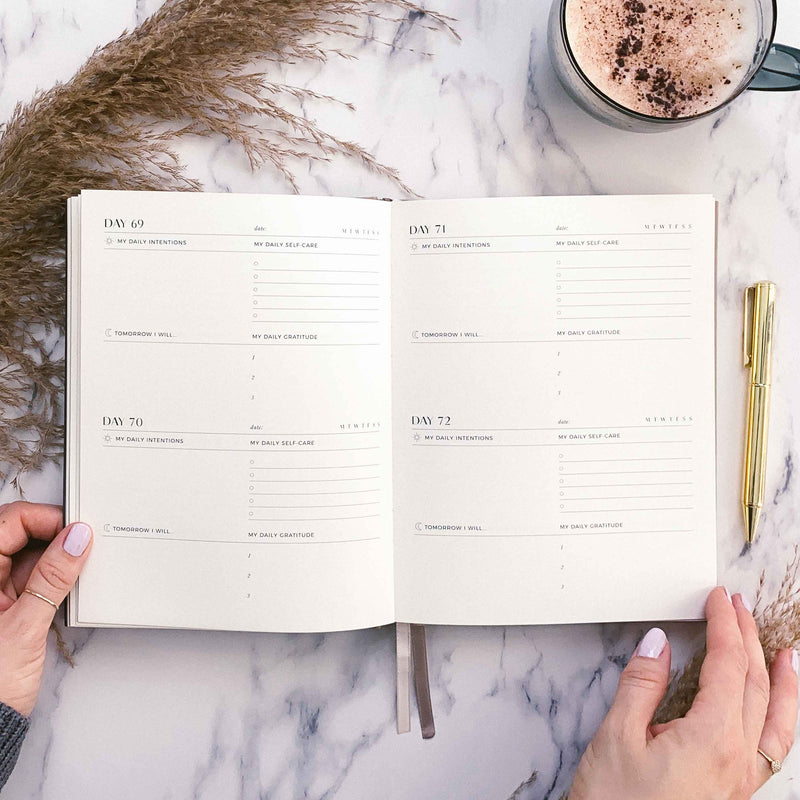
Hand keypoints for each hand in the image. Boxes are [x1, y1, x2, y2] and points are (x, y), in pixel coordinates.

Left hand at [0, 502, 91, 715]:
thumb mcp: (24, 627)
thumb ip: (52, 578)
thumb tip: (77, 538)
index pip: (9, 521)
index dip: (45, 519)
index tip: (75, 530)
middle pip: (20, 534)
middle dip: (55, 536)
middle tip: (84, 545)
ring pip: (30, 555)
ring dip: (57, 559)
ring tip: (79, 571)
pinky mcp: (8, 606)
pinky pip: (35, 578)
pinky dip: (55, 579)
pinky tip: (70, 587)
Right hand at [570, 586, 798, 799]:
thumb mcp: (617, 737)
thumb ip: (642, 685)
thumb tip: (658, 643)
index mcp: (712, 739)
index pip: (728, 665)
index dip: (724, 625)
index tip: (718, 599)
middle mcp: (737, 760)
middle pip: (756, 685)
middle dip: (749, 639)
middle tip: (738, 607)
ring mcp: (741, 782)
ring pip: (777, 720)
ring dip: (782, 681)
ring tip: (788, 655)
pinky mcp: (734, 795)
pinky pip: (772, 749)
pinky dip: (779, 720)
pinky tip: (771, 713)